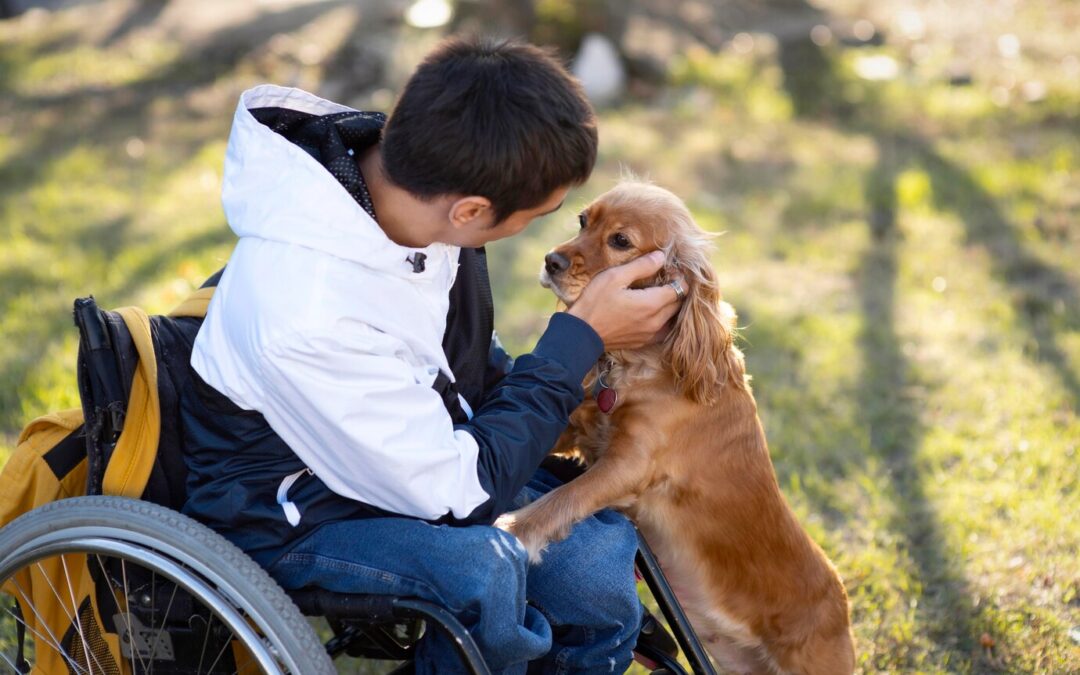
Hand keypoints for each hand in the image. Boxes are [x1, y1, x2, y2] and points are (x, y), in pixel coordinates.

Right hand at [568, 251, 683, 350]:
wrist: (580, 334)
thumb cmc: (594, 302)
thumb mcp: (615, 277)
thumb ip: (641, 266)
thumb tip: (661, 257)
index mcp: (651, 304)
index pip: (679, 289)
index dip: (678, 277)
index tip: (669, 270)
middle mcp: (656, 321)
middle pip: (678, 304)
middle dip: (676, 290)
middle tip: (664, 280)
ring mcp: (650, 334)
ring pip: (672, 318)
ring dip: (671, 305)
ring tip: (659, 295)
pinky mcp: (643, 342)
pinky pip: (663, 330)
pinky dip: (663, 320)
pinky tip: (652, 312)